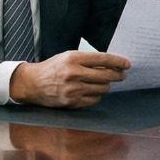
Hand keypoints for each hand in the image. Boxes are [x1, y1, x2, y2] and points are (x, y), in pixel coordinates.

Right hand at [9, 50, 129, 107]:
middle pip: (106, 75)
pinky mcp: (72, 102)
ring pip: (102, 88)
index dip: (118, 62)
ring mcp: (73, 90)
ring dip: (106, 85)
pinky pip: (94, 100)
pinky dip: (97, 95)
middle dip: (117, 75)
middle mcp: (74, 74)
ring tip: (103, 82)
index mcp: (73, 59)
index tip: (127, 64)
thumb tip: (111, 63)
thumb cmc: (53, 68)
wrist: (33, 84)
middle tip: (122, 74)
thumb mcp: (68, 57)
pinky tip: (93, 91)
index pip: (103, 59)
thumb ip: (88, 59)